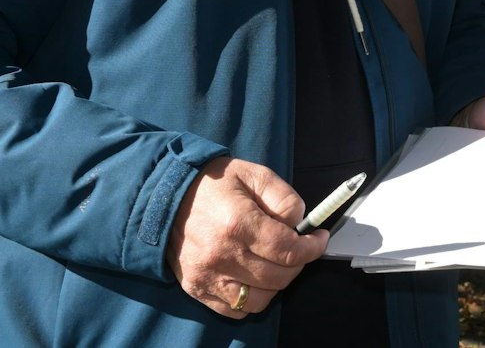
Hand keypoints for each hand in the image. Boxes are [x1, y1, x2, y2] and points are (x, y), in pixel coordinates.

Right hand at [166, 157, 329, 317]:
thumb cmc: (214, 183)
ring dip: (276, 284)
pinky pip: (235, 309)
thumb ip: (284, 198)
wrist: (166, 197)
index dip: (312, 248)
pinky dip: (251, 298)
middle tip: (298, 248)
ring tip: (275, 263)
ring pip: (260, 299)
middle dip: (298, 264)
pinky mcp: (197, 288)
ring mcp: (208, 276)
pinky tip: (254, 277)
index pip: (289, 251)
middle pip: (279, 277)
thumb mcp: (255, 174)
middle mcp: (223, 255)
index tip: (319, 239)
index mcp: (239, 223)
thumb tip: (300, 224)